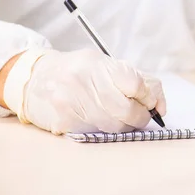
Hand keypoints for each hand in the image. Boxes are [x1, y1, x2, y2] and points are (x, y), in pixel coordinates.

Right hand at [3, 49, 165, 134]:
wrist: (36, 78)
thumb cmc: (77, 70)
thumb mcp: (102, 63)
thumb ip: (132, 77)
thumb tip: (158, 101)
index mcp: (96, 63)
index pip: (134, 83)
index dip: (149, 95)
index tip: (151, 101)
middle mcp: (83, 81)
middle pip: (126, 109)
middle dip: (140, 116)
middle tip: (143, 115)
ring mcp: (72, 102)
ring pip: (113, 125)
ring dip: (126, 125)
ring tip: (124, 117)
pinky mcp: (65, 121)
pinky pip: (97, 131)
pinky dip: (106, 128)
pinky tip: (103, 119)